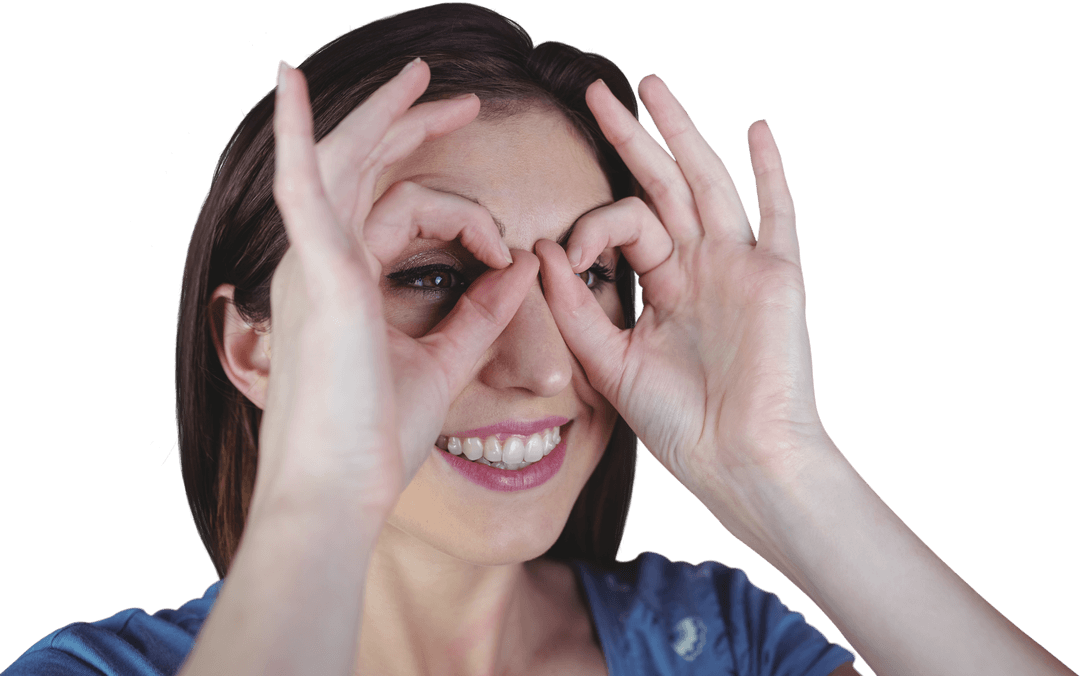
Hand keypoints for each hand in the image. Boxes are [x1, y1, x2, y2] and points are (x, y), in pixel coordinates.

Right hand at [255, 59, 536, 515]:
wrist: (340, 491)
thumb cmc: (376, 439)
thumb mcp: (442, 363)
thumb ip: (478, 315)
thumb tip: (519, 271)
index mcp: (351, 285)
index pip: (402, 215)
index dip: (463, 217)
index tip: (506, 250)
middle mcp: (324, 264)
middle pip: (368, 172)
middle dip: (412, 127)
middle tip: (460, 99)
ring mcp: (315, 264)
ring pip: (348, 163)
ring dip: (383, 114)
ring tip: (423, 75)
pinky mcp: (320, 272)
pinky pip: (301, 185)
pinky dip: (298, 133)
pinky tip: (292, 82)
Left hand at [536, 76, 831, 532]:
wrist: (739, 462)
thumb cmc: (680, 425)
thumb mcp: (609, 363)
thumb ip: (574, 307)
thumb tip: (540, 248)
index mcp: (662, 289)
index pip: (622, 227)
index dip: (588, 227)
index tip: (564, 251)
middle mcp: (699, 269)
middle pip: (661, 186)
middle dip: (629, 139)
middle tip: (596, 93)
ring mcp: (738, 267)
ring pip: (707, 184)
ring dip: (681, 134)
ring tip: (653, 88)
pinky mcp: (776, 275)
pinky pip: (778, 213)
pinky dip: (770, 172)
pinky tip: (754, 131)